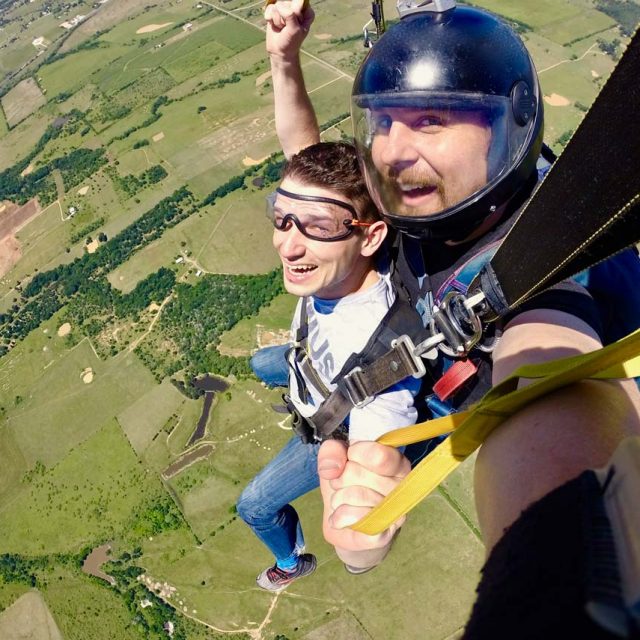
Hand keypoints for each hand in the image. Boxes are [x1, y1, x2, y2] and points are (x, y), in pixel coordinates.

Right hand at [265, 0, 314, 60]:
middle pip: (286, 2)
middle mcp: (296, 7)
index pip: (298, 2)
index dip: (294, 13)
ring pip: (277, 5)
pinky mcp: (275, 11)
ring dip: (277, 20)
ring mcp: (285, 8)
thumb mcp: (294, 29)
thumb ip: (290, 14)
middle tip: (287, 28)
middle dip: (284, 17)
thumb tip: (279, 5)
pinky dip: (270, 18)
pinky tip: (274, 25)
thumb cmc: (291, 42)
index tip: (296, 24)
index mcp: (306, 11)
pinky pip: (270, 7)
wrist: (280, 52)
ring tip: (281, 28)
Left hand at [318, 440, 409, 556]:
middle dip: (340, 477)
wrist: (344, 522)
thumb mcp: (335, 458)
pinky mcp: (383, 535)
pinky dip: (338, 516)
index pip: (378, 454)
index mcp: (397, 462)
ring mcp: (395, 513)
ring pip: (355, 494)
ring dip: (338, 497)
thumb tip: (332, 469)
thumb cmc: (345, 484)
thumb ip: (331, 451)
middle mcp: (402, 487)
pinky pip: (355, 518)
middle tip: (344, 484)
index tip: (351, 457)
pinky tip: (339, 517)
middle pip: (358, 472)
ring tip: (341, 500)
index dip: (354, 453)